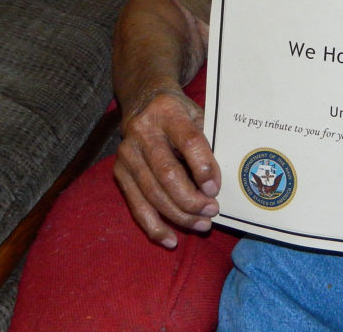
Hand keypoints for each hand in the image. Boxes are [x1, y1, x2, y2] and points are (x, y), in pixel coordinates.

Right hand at [113, 88, 221, 248]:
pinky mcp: (119, 172)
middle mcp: (143, 132)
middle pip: (167, 173)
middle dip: (191, 199)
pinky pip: (136, 205)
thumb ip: (209, 140)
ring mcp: (127, 154)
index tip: (216, 188)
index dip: (203, 167)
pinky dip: (154, 225)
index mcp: (168, 111)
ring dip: (179, 215)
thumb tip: (222, 179)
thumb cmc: (180, 113)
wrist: (144, 103)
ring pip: (153, 193)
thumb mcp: (198, 114)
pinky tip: (171, 238)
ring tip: (202, 225)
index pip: (188, 141)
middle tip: (213, 211)